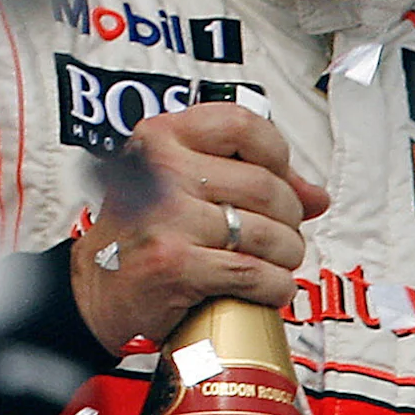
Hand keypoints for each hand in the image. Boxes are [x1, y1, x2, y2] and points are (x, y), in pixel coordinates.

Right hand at [70, 101, 331, 354]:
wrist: (97, 290)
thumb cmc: (145, 234)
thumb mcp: (181, 186)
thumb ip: (246, 178)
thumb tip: (317, 196)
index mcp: (160, 138)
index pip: (242, 124)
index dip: (276, 153)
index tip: (278, 178)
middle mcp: (161, 170)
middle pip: (267, 187)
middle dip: (289, 219)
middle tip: (279, 236)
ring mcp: (167, 217)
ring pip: (269, 234)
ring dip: (286, 256)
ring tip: (273, 263)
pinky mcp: (176, 264)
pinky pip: (257, 274)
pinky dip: (275, 287)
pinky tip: (265, 288)